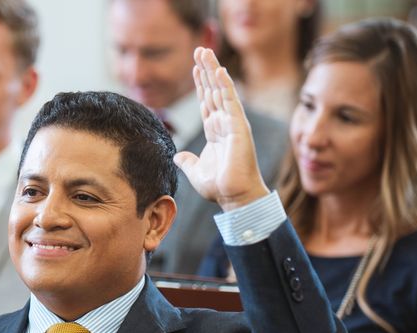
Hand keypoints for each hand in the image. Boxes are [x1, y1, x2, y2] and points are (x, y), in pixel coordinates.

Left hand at [173, 47, 269, 211]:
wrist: (234, 197)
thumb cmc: (220, 187)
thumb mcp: (195, 172)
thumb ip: (187, 163)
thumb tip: (177, 157)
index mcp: (215, 132)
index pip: (207, 102)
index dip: (201, 85)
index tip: (194, 68)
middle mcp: (224, 124)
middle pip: (213, 91)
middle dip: (205, 70)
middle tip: (199, 50)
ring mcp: (232, 124)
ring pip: (221, 91)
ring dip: (212, 70)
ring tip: (204, 52)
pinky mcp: (238, 127)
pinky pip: (231, 102)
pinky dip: (225, 85)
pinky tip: (218, 70)